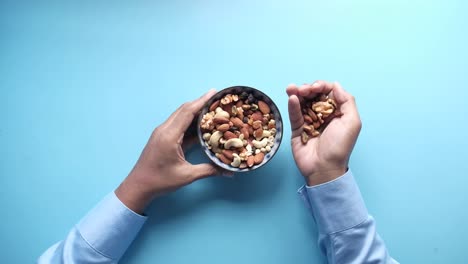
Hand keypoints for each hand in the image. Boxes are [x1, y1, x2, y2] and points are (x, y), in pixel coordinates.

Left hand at [115, 90, 225, 213]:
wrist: (139, 185)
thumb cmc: (160, 181)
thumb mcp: (187, 176)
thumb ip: (208, 170)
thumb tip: (228, 171)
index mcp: (169, 135)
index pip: (187, 112)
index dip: (202, 101)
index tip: (214, 92)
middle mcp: (164, 130)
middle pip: (184, 110)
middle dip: (200, 103)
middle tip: (217, 99)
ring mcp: (162, 132)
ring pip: (180, 116)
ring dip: (195, 111)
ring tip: (211, 109)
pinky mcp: (162, 137)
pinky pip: (178, 124)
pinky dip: (189, 121)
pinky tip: (200, 124)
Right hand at [286, 81, 361, 185]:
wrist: (324, 168)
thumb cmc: (339, 147)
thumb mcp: (352, 122)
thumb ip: (347, 101)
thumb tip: (336, 85)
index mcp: (336, 112)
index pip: (328, 92)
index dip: (321, 86)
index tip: (316, 87)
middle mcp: (322, 114)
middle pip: (313, 94)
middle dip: (307, 88)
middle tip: (304, 89)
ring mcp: (309, 120)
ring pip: (301, 101)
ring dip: (296, 92)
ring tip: (292, 89)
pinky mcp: (297, 128)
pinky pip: (294, 114)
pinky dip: (292, 105)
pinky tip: (291, 98)